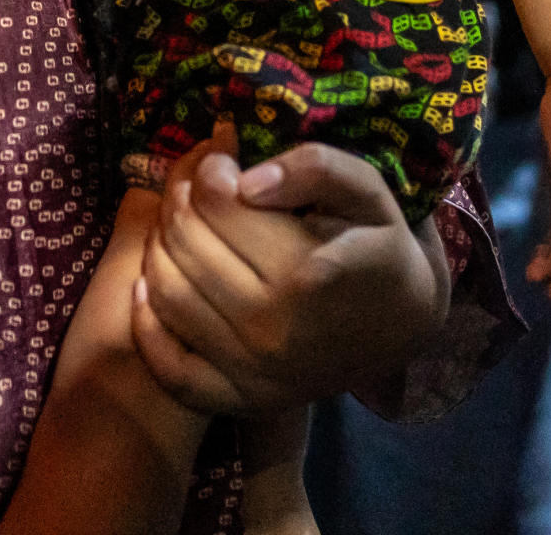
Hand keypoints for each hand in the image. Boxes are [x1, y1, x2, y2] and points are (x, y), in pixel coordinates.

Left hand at [132, 131, 447, 414]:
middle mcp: (272, 326)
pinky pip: (169, 366)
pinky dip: (146, 323)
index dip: (210, 164)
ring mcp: (252, 370)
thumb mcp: (367, 191)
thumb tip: (245, 180)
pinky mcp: (240, 398)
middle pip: (184, 240)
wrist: (404, 323)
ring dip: (157, 244)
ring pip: (166, 290)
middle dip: (180, 194)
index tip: (222, 151)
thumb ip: (314, 169)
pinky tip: (148, 285)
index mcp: (305, 270)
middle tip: (196, 180)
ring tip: (180, 222)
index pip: (217, 200)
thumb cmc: (381, 245)